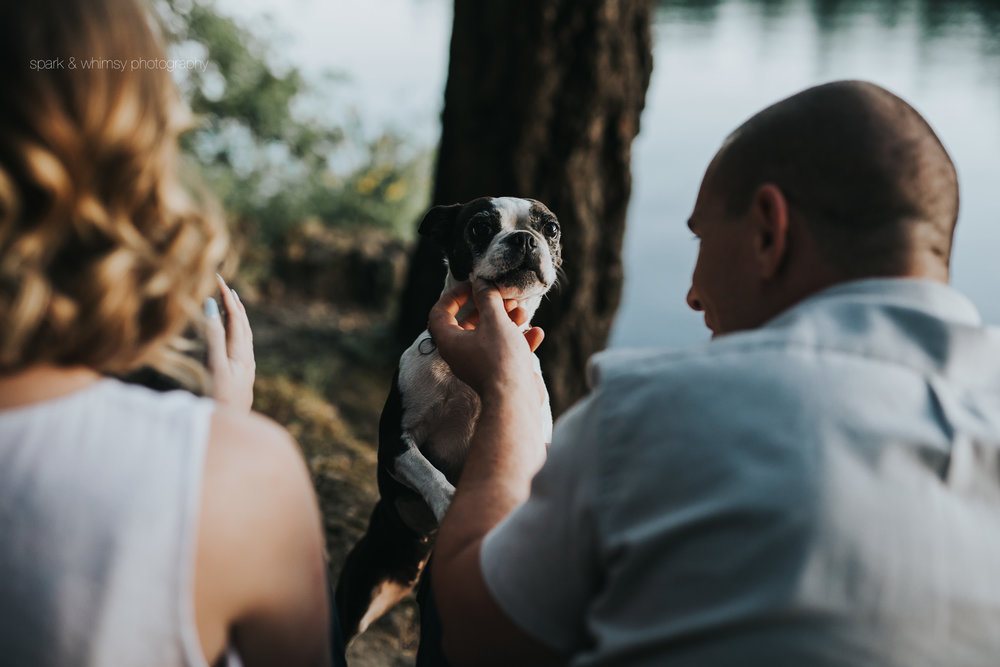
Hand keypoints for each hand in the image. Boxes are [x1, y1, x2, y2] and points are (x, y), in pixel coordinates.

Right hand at [205, 274, 255, 411]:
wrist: (233, 430)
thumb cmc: (221, 398)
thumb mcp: (215, 364)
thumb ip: (213, 335)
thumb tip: (211, 304)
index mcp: (241, 352)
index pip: (236, 316)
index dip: (227, 296)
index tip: (218, 278)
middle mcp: (246, 358)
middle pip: (243, 324)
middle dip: (234, 304)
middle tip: (226, 286)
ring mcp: (244, 369)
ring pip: (243, 336)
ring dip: (236, 318)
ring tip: (231, 306)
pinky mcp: (239, 379)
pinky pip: (239, 348)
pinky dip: (234, 334)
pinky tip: (230, 339)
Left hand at [428, 279, 544, 399]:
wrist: (516, 400)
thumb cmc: (500, 359)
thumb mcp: (494, 321)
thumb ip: (487, 298)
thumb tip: (481, 282)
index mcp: (450, 341)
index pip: (440, 312)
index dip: (455, 295)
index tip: (474, 286)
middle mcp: (461, 354)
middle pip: (470, 323)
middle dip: (490, 307)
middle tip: (507, 298)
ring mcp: (479, 364)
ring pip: (490, 335)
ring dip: (507, 320)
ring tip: (523, 312)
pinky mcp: (497, 373)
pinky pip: (505, 350)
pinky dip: (518, 340)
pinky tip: (535, 333)